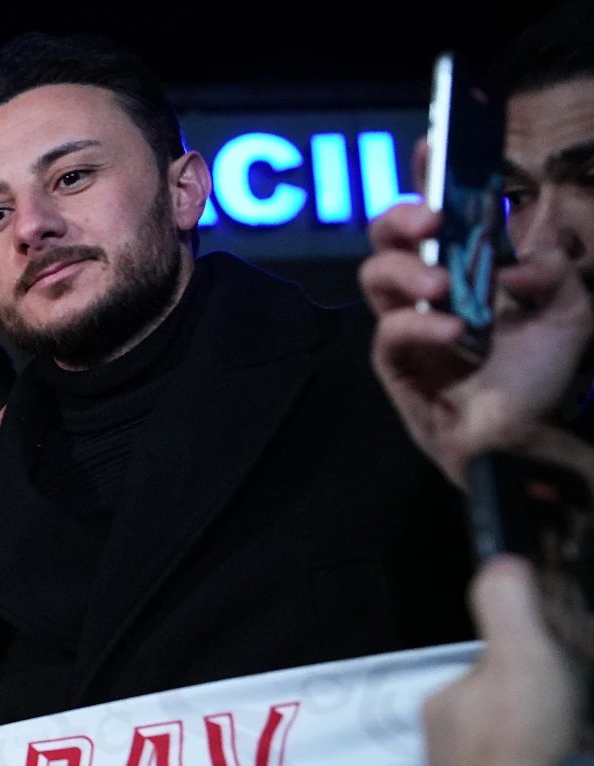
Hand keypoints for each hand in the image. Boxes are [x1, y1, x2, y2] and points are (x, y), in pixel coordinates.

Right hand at [361, 201, 593, 484]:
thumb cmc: (539, 379)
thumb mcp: (569, 311)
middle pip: (386, 236)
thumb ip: (554, 268)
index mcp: (467, 268)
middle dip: (401, 218)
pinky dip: (418, 327)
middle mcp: (430, 290)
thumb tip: (521, 254)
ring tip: (441, 288)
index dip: (426, 176)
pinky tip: (453, 331)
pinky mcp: (395, 365)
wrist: (527, 439)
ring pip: (374, 276)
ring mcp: (408, 326)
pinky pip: (388, 333)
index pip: (437, 213)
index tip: (429, 147)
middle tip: (431, 223)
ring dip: (405, 271)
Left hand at [424, 556, 587, 765]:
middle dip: (541, 718)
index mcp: (442, 706)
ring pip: (514, 761)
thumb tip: (502, 563)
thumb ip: (508, 604)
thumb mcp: (524, 656)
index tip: (563, 682)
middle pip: (506, 717)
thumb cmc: (523, 746)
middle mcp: (440, 753)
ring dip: (545, 757)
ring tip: (570, 756)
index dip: (535, 670)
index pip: (495, 672)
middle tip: (571, 725)